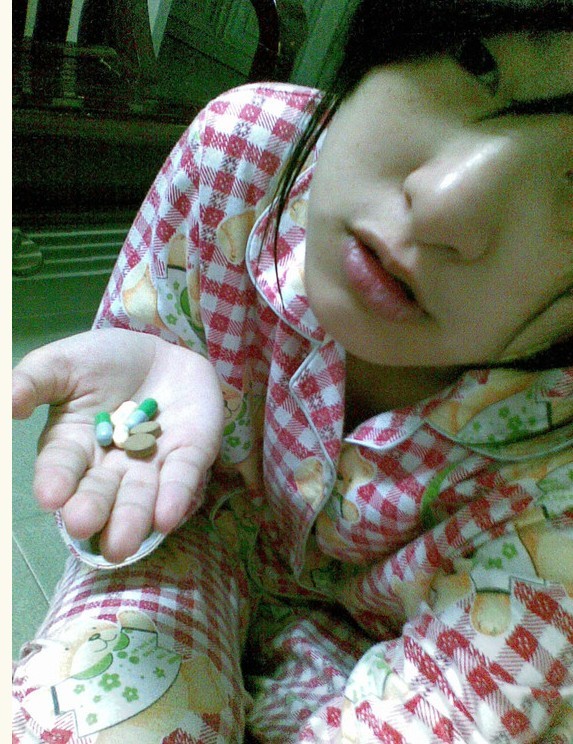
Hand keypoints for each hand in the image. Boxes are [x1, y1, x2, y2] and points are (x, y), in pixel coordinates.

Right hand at [13, 328, 223, 562]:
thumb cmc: (105, 361)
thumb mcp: (62, 363)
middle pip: (101, 492)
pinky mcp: (190, 455)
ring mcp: (151, 463)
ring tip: (122, 545)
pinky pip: (182, 477)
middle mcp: (111, 464)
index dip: (56, 481)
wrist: (161, 349)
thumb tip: (7, 402)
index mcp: (74, 444)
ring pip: (140, 495)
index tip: (50, 496)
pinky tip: (167, 517)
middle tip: (86, 526)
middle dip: (93, 509)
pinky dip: (175, 496)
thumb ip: (34, 381)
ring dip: (131, 518)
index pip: (62, 468)